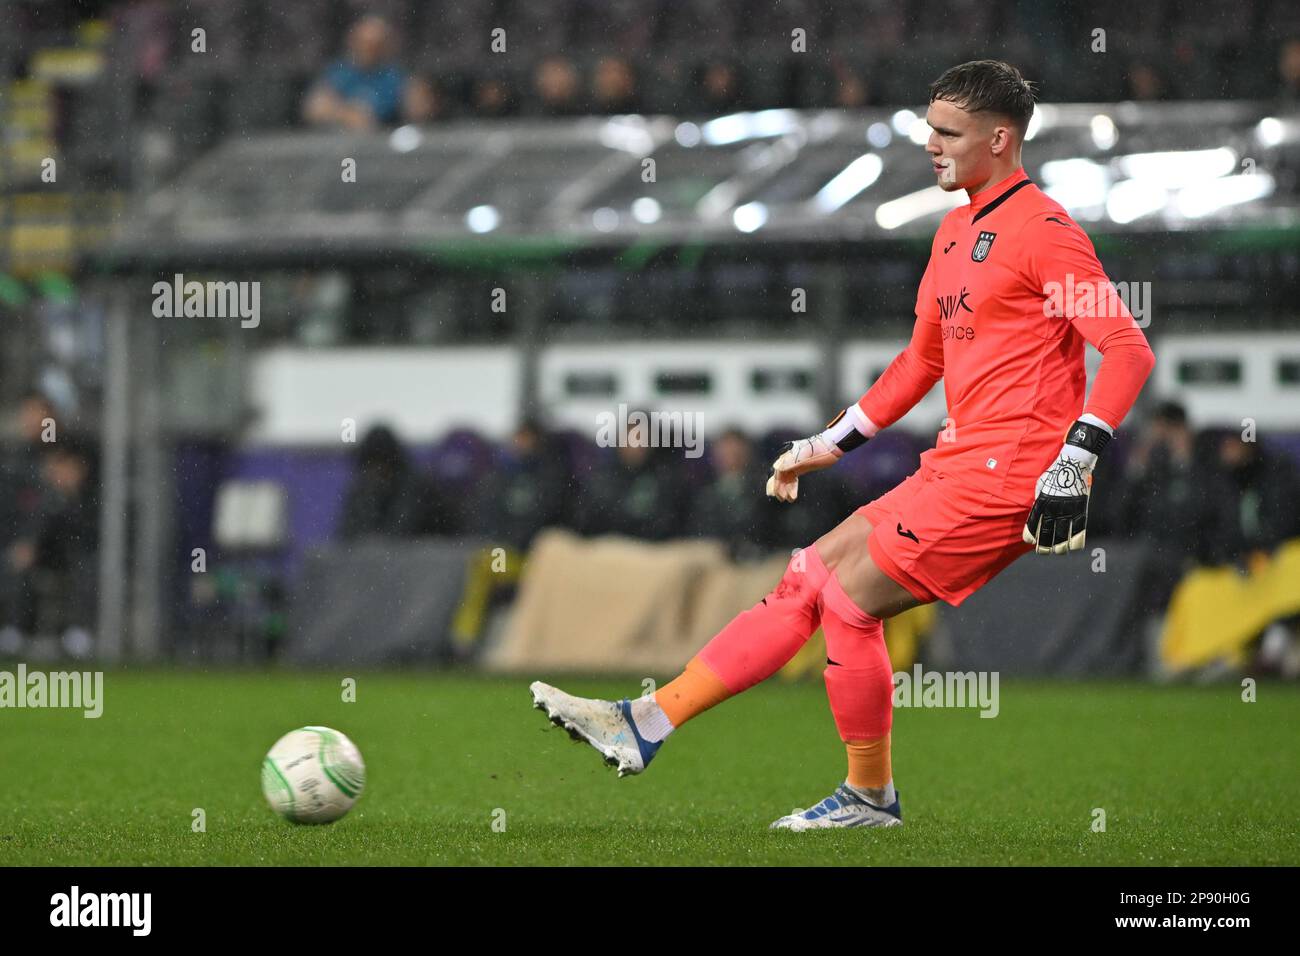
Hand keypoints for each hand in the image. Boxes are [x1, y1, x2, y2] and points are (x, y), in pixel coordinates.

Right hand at [765, 434, 842, 502]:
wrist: (832, 446)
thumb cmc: (821, 450)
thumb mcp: (807, 456)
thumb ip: (791, 461)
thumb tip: (776, 468)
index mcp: (789, 455)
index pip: (778, 470)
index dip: (775, 482)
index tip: (775, 493)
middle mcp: (789, 459)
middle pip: (780, 475)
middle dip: (780, 488)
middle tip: (782, 498)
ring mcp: (795, 463)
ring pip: (786, 479)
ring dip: (786, 489)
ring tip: (789, 499)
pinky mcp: (801, 467)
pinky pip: (793, 479)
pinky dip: (792, 487)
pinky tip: (793, 495)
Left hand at [1023, 418, 1110, 553]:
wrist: (1074, 462)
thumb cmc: (1054, 473)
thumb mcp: (1040, 485)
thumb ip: (1038, 500)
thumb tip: (1036, 515)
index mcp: (1042, 501)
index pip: (1033, 523)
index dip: (1030, 535)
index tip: (1029, 541)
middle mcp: (1054, 507)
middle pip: (1047, 533)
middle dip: (1044, 545)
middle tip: (1042, 552)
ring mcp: (1068, 509)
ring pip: (1063, 534)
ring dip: (1059, 546)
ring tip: (1057, 552)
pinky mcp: (1081, 508)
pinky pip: (1080, 529)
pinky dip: (1077, 540)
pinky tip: (1074, 547)